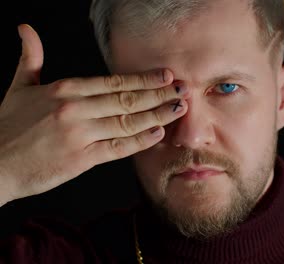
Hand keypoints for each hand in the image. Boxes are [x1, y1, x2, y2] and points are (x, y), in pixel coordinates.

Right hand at [0, 24, 188, 204]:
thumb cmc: (8, 126)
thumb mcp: (19, 87)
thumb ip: (30, 58)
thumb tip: (27, 29)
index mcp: (63, 89)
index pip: (113, 81)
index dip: (143, 79)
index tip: (165, 76)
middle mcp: (74, 108)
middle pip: (126, 99)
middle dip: (158, 94)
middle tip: (183, 89)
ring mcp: (78, 134)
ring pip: (126, 121)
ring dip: (156, 114)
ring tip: (178, 108)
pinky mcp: (80, 158)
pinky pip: (117, 147)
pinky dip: (139, 140)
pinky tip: (157, 133)